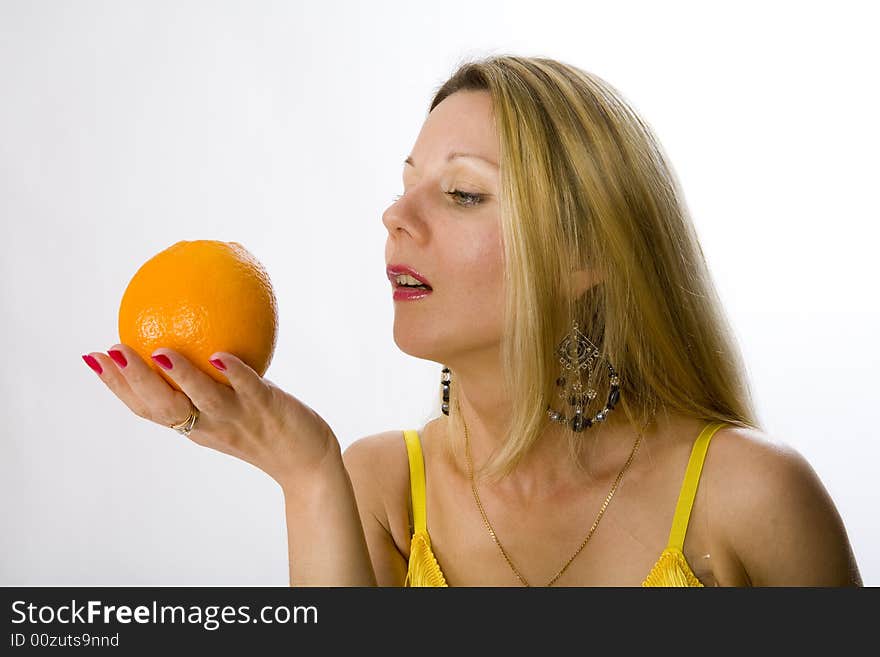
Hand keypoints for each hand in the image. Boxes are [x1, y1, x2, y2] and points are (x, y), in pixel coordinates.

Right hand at [82, 344, 340, 488]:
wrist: (307, 462)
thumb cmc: (267, 430)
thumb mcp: (232, 408)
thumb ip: (211, 383)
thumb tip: (197, 339)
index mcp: (194, 426)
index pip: (147, 409)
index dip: (118, 387)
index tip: (93, 359)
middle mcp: (210, 425)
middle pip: (163, 407)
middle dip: (133, 380)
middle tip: (110, 352)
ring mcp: (238, 418)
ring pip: (203, 400)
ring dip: (179, 377)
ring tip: (158, 351)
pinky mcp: (267, 408)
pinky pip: (248, 388)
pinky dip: (232, 373)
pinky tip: (218, 355)